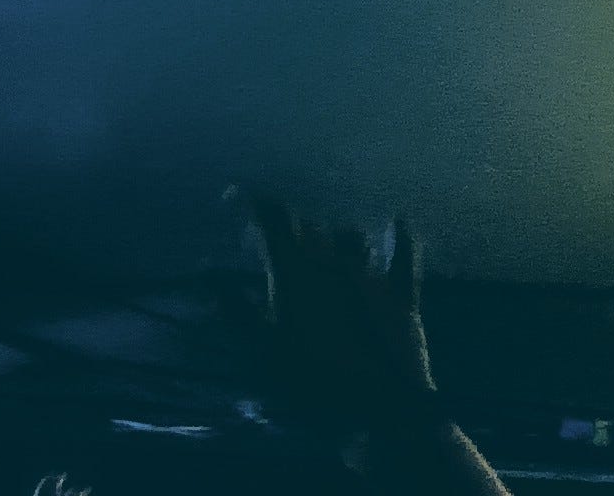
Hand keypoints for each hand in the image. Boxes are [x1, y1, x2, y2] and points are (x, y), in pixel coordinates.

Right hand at [246, 197, 442, 435]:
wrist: (382, 413)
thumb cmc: (313, 385)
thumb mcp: (262, 353)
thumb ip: (235, 310)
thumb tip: (210, 276)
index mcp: (296, 273)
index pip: (274, 219)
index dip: (256, 204)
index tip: (240, 199)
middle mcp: (333, 264)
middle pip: (309, 229)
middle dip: (290, 231)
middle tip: (276, 245)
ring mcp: (371, 278)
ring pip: (350, 236)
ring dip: (333, 237)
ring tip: (324, 246)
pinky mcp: (402, 297)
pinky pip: (403, 255)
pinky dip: (399, 235)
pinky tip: (397, 220)